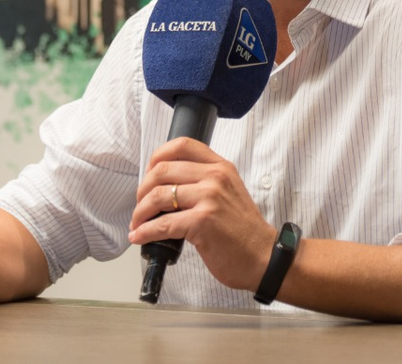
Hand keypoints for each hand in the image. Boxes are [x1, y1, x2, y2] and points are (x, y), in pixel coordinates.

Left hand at [128, 137, 276, 291]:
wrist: (264, 256)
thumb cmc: (243, 230)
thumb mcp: (229, 192)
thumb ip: (205, 182)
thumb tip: (167, 186)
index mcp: (221, 167)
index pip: (182, 145)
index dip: (157, 157)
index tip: (149, 174)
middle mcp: (215, 177)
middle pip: (163, 170)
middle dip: (143, 189)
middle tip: (140, 204)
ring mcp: (209, 198)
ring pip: (158, 196)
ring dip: (140, 212)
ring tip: (138, 223)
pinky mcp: (202, 222)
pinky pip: (162, 224)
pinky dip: (144, 231)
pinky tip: (139, 237)